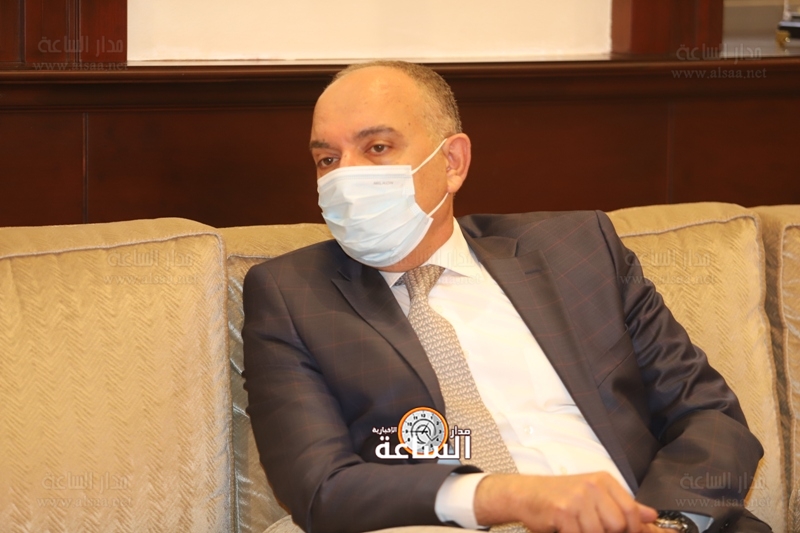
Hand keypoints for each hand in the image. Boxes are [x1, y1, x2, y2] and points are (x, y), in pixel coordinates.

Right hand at [474, 472, 659, 532]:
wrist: (526, 494)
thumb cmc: (559, 497)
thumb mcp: (595, 497)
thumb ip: (624, 506)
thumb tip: (651, 516)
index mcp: (604, 481)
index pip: (631, 510)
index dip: (631, 529)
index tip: (623, 532)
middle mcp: (592, 486)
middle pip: (618, 524)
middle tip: (589, 527)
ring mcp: (577, 497)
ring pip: (599, 532)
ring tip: (576, 527)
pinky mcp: (563, 511)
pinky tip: (566, 528)